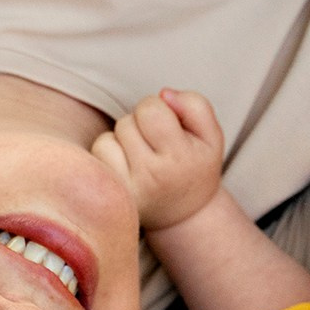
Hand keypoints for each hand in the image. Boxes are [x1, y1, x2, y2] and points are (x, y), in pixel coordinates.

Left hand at [100, 89, 225, 230]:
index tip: (169, 125)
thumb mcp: (211, 136)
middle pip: (128, 121)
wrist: (185, 215)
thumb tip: (163, 94)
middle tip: (157, 143)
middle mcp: (153, 176)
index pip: (151, 109)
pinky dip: (109, 152)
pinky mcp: (112, 194)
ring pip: (109, 137)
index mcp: (181, 157)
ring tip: (142, 154)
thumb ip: (195, 105)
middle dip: (141, 124)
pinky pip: (98, 153)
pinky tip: (127, 164)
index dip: (158, 108)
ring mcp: (129, 188)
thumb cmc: (196, 166)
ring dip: (123, 139)